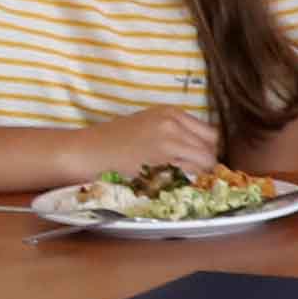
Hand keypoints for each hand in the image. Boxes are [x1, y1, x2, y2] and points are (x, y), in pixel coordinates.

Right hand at [68, 105, 221, 177]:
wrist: (86, 152)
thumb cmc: (112, 142)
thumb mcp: (147, 125)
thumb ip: (174, 132)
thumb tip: (199, 150)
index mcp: (170, 113)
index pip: (210, 134)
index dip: (205, 150)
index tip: (196, 161)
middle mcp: (173, 125)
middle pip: (211, 149)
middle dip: (205, 164)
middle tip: (190, 175)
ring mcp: (169, 143)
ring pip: (205, 164)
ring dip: (199, 176)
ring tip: (180, 181)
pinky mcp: (163, 163)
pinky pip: (191, 176)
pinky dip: (188, 183)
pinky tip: (173, 185)